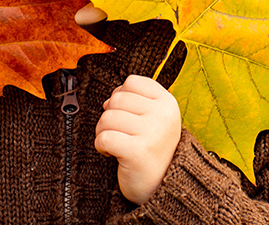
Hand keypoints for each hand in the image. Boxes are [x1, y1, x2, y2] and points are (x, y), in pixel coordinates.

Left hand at [95, 75, 181, 204]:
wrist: (164, 185)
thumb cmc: (154, 149)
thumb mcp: (155, 118)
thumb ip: (135, 101)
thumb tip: (107, 101)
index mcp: (167, 102)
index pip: (131, 82)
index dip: (122, 96)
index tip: (127, 115)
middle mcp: (162, 114)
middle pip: (116, 99)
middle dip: (110, 116)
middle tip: (119, 133)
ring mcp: (151, 132)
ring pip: (107, 117)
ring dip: (103, 132)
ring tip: (116, 143)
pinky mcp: (137, 151)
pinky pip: (104, 137)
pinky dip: (100, 146)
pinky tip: (111, 153)